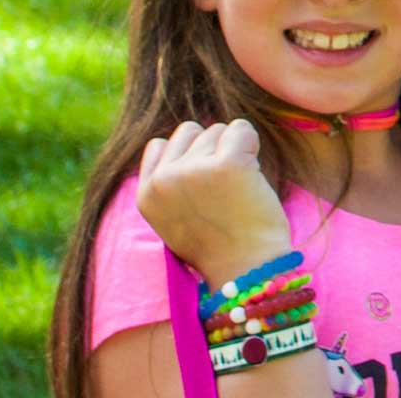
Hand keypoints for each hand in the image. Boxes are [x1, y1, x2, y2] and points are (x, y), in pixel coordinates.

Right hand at [136, 119, 292, 284]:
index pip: (159, 146)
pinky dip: (252, 143)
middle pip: (190, 132)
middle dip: (212, 149)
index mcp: (146, 195)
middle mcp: (164, 180)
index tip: (206, 182)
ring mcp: (193, 170)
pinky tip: (254, 172)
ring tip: (239, 189)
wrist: (248, 270)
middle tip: (226, 186)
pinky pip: (242, 129)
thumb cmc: (221, 246)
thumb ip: (173, 184)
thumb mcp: (176, 219)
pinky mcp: (227, 164)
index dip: (189, 156)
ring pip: (218, 130)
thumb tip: (191, 143)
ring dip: (234, 151)